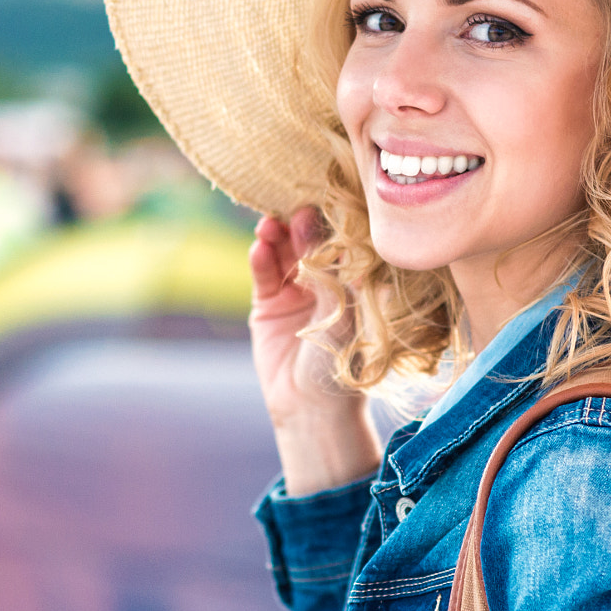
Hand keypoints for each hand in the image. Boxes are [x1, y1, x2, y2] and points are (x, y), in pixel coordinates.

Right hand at [249, 209, 379, 494]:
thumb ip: (330, 273)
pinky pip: (263, 274)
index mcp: (351, 281)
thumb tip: (326, 233)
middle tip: (295, 209)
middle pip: (308, 242)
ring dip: (277, 237)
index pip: (339, 242)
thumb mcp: (343, 314)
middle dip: (301, 225)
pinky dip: (260, 259)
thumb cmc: (341, 363)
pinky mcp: (267, 304)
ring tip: (270, 225)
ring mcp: (294, 290)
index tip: (324, 203)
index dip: (330, 223)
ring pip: (283, 253)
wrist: (312, 407)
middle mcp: (323, 281)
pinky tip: (259, 247)